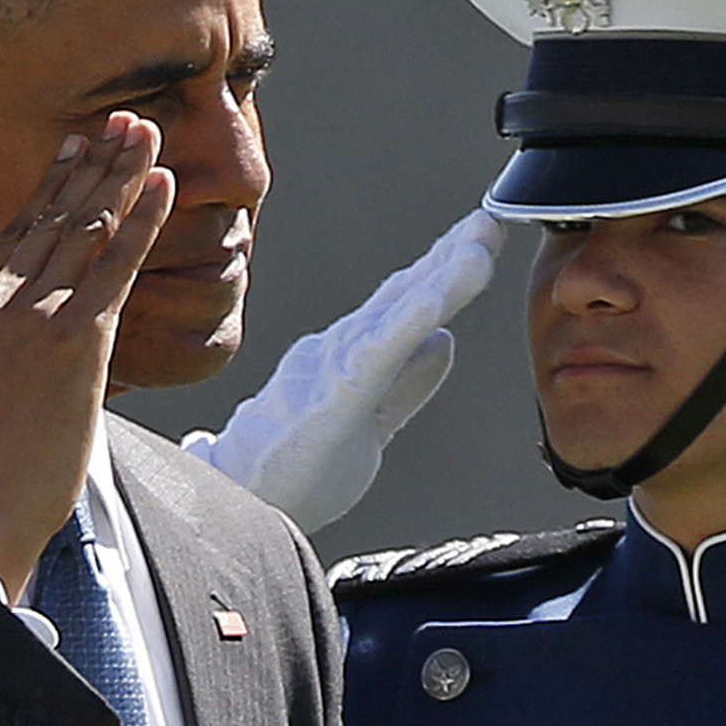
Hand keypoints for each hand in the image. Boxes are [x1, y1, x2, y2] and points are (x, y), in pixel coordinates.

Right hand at [0, 113, 173, 595]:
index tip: (78, 147)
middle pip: (53, 213)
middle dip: (93, 161)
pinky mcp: (76, 338)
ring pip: (84, 226)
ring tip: (148, 132)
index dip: (53, 182)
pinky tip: (161, 185)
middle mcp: (0, 298)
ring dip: (120, 173)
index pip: (18, 228)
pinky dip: (140, 219)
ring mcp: (36, 314)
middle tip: (123, 119)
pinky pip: (115, 264)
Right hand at [183, 210, 501, 530]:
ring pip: (390, 320)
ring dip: (436, 285)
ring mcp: (328, 373)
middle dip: (448, 259)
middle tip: (489, 222)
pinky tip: (433, 312)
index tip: (481, 239)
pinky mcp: (327, 405)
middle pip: (401, 298)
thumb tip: (444, 342)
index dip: (443, 272)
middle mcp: (339, 353)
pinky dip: (403, 330)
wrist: (236, 503)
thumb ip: (406, 385)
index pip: (403, 307)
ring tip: (475, 253)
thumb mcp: (368, 424)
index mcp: (353, 360)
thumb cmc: (291, 469)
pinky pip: (370, 362)